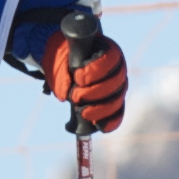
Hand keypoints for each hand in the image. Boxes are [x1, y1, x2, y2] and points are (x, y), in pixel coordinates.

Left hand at [39, 13, 130, 134]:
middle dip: (95, 93)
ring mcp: (117, 87)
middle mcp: (117, 69)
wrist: (65, 65)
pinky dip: (109, 121)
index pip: (111, 60)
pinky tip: (98, 126)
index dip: (96, 70)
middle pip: (116, 83)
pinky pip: (117, 114)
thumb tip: (66, 95)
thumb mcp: (60, 61)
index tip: (78, 77)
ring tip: (81, 111)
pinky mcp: (114, 102)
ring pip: (117, 100)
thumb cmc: (65, 60)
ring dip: (99, 109)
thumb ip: (62, 74)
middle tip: (75, 97)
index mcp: (108, 52)